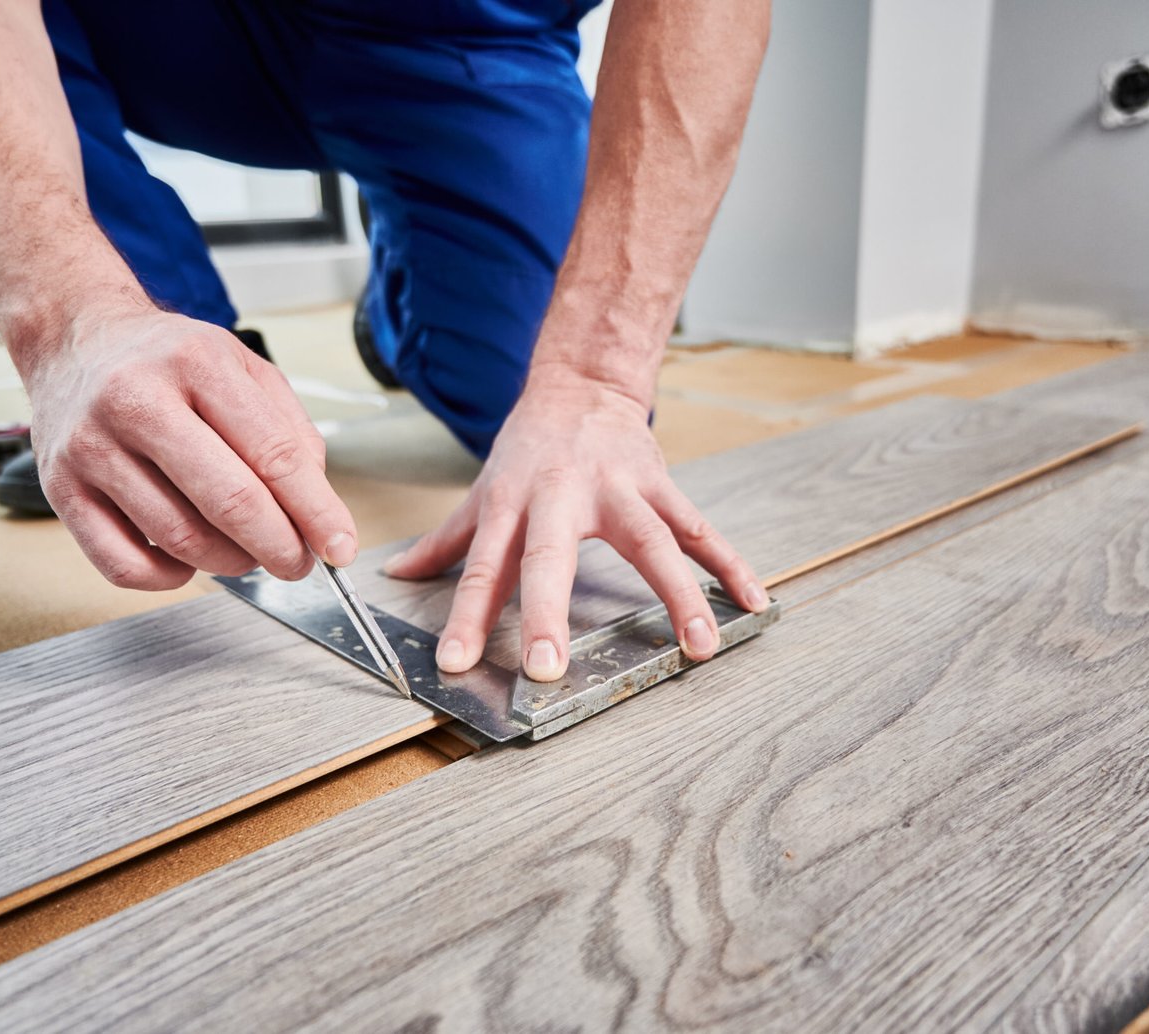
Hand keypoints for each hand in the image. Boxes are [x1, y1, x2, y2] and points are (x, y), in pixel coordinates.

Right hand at [23, 307, 356, 588]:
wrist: (76, 340)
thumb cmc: (168, 360)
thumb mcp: (244, 367)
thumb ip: (290, 432)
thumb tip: (317, 511)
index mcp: (196, 364)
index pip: (273, 454)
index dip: (316, 512)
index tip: (339, 547)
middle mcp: (136, 400)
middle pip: (228, 502)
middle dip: (279, 547)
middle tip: (298, 562)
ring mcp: (92, 448)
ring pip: (180, 539)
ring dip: (231, 561)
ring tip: (246, 551)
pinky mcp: (61, 489)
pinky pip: (124, 565)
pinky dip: (171, 578)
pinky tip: (188, 558)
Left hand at [382, 376, 768, 680]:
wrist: (583, 384)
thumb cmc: (528, 448)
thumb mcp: (483, 491)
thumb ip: (446, 541)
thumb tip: (396, 576)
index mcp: (512, 503)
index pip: (482, 567)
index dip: (466, 616)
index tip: (455, 662)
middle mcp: (562, 496)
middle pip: (552, 557)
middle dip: (549, 613)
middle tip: (550, 669)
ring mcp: (619, 489)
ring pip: (650, 544)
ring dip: (679, 597)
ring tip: (698, 650)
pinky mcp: (662, 485)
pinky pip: (700, 530)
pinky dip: (730, 565)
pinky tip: (752, 603)